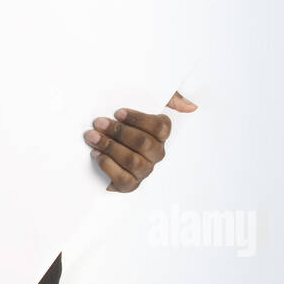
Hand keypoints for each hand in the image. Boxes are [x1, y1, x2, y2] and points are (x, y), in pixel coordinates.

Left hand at [82, 90, 197, 191]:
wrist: (98, 139)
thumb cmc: (124, 121)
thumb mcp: (145, 101)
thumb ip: (170, 98)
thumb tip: (191, 106)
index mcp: (161, 134)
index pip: (159, 127)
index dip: (138, 119)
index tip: (117, 112)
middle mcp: (156, 153)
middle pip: (143, 143)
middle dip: (119, 132)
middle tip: (99, 123)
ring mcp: (144, 170)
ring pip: (133, 160)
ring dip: (110, 147)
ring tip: (92, 137)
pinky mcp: (130, 184)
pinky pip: (124, 178)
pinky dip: (108, 166)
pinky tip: (96, 154)